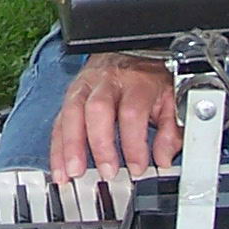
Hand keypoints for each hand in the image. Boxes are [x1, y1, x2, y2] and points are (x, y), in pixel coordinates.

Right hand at [51, 52, 178, 180]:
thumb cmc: (148, 79)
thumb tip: (163, 158)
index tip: (137, 168)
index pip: (131, 112)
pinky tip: (60, 169)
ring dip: (71, 147)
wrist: (129, 54)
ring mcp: (84, 87)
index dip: (133, 144)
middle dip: (100, 144)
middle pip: (97, 109)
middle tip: (107, 173)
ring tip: (74, 174)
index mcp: (136, 81)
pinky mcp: (70, 97)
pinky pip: (59, 122)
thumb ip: (170, 130)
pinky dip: (57, 148)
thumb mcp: (170, 99)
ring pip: (71, 113)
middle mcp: (107, 81)